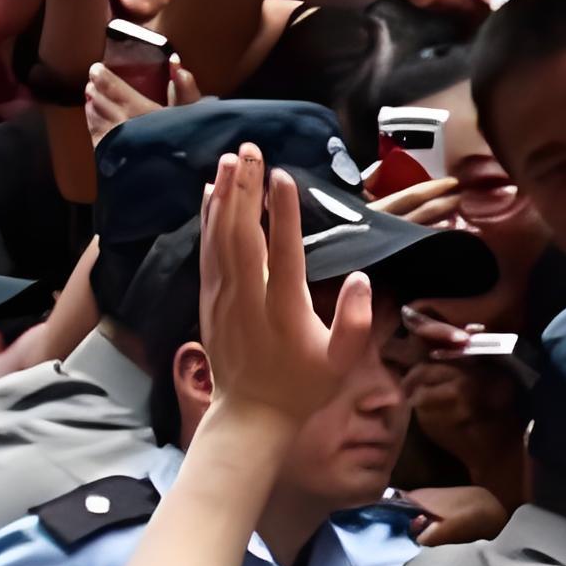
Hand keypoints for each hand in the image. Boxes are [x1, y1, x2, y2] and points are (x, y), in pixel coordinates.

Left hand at [191, 147, 368, 431]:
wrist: (251, 416)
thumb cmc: (303, 387)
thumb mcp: (342, 362)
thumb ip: (355, 320)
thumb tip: (359, 277)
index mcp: (283, 309)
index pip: (282, 251)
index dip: (282, 212)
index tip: (282, 176)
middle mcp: (248, 298)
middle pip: (243, 235)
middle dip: (245, 189)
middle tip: (250, 150)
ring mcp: (223, 298)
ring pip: (219, 238)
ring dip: (223, 197)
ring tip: (228, 160)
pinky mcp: (209, 301)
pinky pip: (206, 252)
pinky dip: (207, 220)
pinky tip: (209, 195)